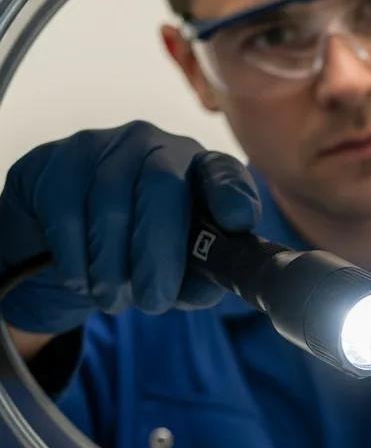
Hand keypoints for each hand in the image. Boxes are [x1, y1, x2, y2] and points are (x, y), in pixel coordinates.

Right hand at [0, 121, 260, 333]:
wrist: (63, 241)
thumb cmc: (139, 254)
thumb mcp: (177, 272)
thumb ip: (200, 278)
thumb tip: (208, 285)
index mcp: (200, 171)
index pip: (223, 172)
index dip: (232, 193)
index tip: (237, 222)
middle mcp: (156, 147)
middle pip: (162, 185)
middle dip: (159, 251)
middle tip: (153, 301)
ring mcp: (104, 146)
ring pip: (110, 204)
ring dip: (112, 266)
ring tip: (114, 299)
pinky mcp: (55, 160)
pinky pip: (66, 213)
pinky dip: (75, 259)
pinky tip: (82, 280)